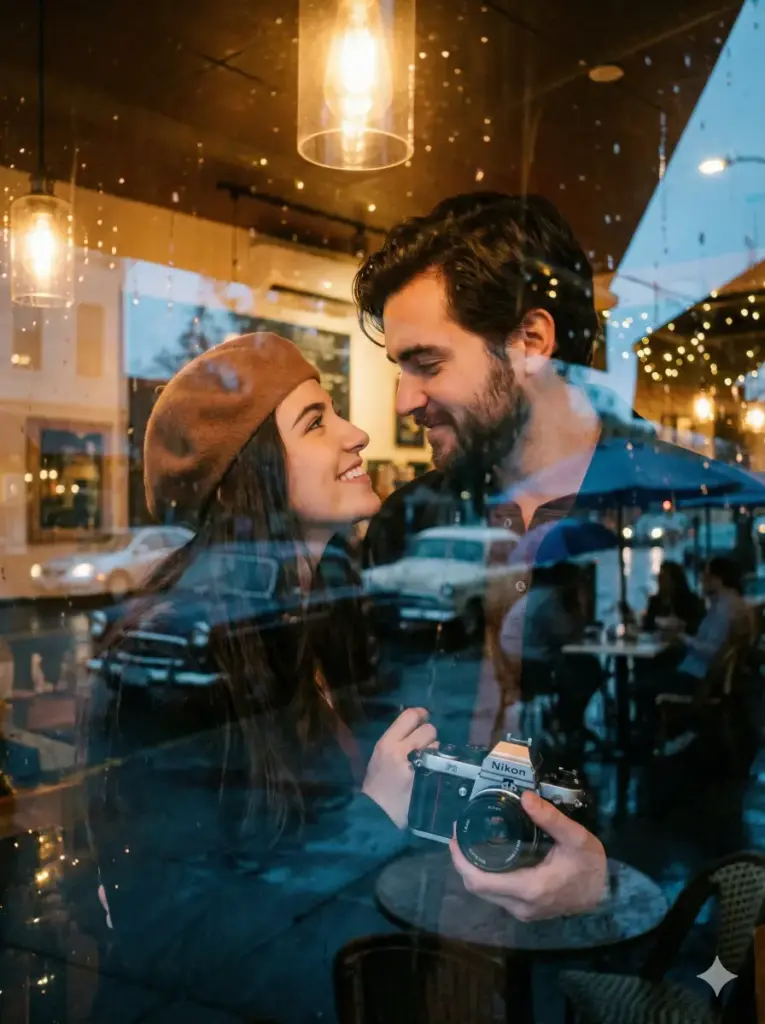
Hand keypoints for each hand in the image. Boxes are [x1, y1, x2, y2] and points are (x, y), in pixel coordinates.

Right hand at [362, 707, 436, 828]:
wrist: (377, 813)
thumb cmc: (377, 783)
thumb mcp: (380, 756)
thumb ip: (397, 740)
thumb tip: (416, 726)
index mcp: (387, 743)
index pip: (409, 716)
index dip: (420, 714)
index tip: (423, 718)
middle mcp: (402, 750)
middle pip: (428, 729)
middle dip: (429, 735)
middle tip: (424, 745)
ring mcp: (417, 765)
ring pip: (437, 744)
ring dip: (436, 750)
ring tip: (428, 760)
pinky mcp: (428, 778)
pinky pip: (441, 762)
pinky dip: (440, 763)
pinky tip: (434, 770)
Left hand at [449, 790, 606, 921]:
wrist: (607, 892)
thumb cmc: (590, 864)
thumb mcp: (575, 837)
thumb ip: (550, 817)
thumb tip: (524, 797)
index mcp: (529, 888)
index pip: (480, 881)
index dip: (461, 861)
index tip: (454, 837)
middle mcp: (521, 905)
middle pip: (477, 889)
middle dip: (463, 863)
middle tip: (460, 835)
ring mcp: (523, 911)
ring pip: (486, 894)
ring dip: (473, 871)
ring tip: (470, 842)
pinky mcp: (526, 911)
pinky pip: (497, 895)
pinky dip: (486, 878)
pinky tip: (488, 856)